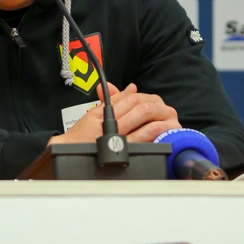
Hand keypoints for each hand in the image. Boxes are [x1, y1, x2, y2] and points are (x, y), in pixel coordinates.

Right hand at [49, 82, 180, 145]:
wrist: (70, 154)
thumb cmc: (82, 136)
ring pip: (148, 126)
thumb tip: (131, 88)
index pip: (133, 99)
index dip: (147, 98)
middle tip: (168, 110)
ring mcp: (123, 141)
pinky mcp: (128, 154)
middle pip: (144, 110)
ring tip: (172, 121)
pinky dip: (159, 136)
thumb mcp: (95, 114)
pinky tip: (166, 134)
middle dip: (159, 108)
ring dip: (164, 122)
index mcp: (109, 114)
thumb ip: (113, 100)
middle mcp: (116, 126)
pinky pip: (146, 143)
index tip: (154, 101)